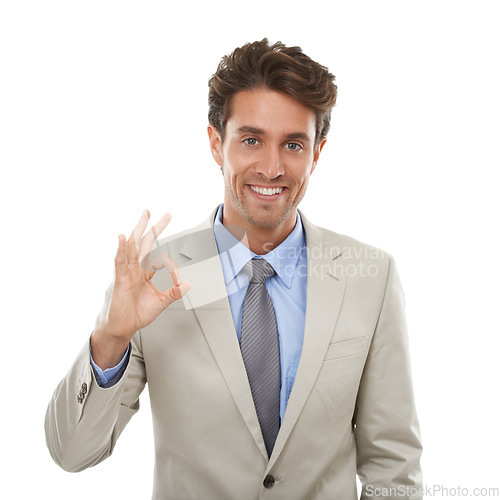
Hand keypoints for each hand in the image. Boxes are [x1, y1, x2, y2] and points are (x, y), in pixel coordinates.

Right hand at [91, 210, 190, 367]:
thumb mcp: (161, 302)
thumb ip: (174, 293)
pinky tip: (124, 237)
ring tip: (145, 215)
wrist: (124, 328)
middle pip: (146, 243)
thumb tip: (187, 284)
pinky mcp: (120, 280)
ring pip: (134, 247)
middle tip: (165, 214)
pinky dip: (122, 249)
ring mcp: (127, 272)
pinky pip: (120, 262)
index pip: (161, 260)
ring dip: (139, 230)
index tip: (179, 279)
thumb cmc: (137, 313)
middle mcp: (136, 269)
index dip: (173, 268)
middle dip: (155, 228)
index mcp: (145, 273)